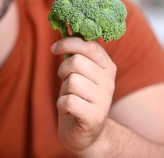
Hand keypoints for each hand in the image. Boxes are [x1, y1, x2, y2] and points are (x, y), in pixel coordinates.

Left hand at [51, 37, 116, 154]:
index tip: (54, 48)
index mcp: (108, 67)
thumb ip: (77, 55)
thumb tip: (65, 30)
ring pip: (71, 81)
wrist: (86, 133)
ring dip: (63, 90)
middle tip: (65, 81)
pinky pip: (68, 101)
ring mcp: (104, 100)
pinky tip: (69, 110)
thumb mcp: (80, 73)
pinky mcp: (94, 117)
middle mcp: (109, 82)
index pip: (90, 46)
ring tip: (70, 98)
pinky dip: (62, 105)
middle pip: (76, 62)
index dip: (68, 43)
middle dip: (63, 70)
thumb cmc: (79, 98)